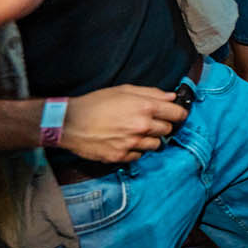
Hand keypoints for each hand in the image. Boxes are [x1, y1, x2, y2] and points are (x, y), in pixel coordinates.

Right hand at [62, 85, 190, 163]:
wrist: (69, 123)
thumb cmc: (95, 104)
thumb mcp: (123, 90)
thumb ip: (151, 93)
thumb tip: (171, 97)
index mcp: (145, 107)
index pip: (177, 114)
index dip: (179, 113)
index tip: (176, 114)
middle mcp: (142, 127)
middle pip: (168, 130)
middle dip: (162, 125)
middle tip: (150, 121)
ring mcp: (132, 143)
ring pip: (156, 145)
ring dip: (150, 139)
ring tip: (136, 132)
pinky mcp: (122, 156)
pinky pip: (139, 155)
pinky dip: (136, 149)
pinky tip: (125, 141)